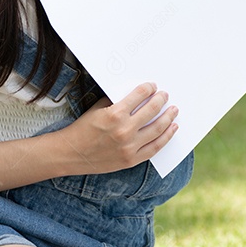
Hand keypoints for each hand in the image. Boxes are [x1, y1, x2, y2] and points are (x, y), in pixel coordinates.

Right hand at [58, 82, 178, 173]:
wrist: (71, 153)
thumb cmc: (83, 128)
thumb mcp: (98, 108)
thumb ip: (117, 101)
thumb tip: (138, 94)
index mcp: (115, 114)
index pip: (139, 95)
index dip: (149, 88)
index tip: (153, 86)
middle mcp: (124, 130)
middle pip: (152, 111)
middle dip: (161, 100)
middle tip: (166, 95)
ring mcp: (129, 147)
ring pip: (157, 129)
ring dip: (169, 118)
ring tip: (174, 111)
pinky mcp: (131, 160)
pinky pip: (154, 148)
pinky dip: (166, 137)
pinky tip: (172, 129)